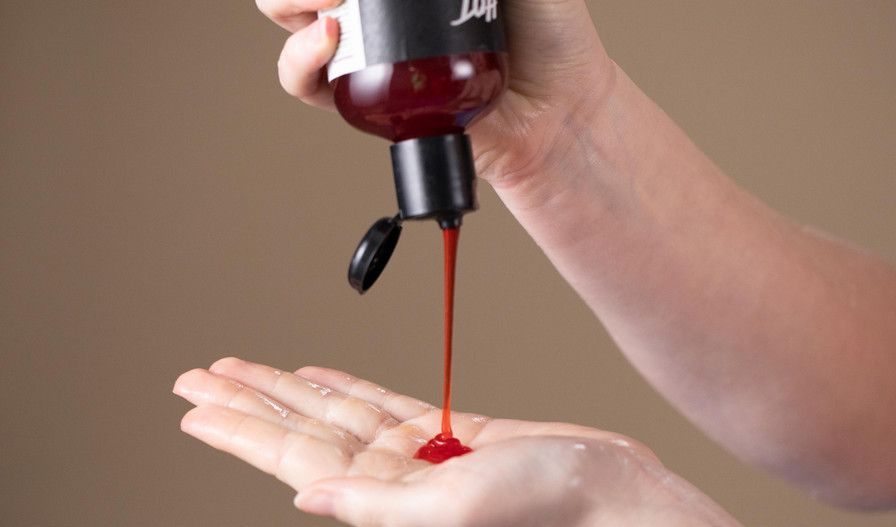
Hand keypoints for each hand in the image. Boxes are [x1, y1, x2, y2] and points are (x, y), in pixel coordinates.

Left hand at [174, 357, 659, 526]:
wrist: (614, 498)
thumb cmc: (550, 511)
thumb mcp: (456, 511)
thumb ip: (379, 506)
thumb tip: (308, 499)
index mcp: (388, 502)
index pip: (295, 461)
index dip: (243, 433)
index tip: (197, 409)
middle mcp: (395, 480)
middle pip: (303, 432)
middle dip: (250, 404)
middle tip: (199, 378)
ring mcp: (421, 456)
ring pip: (336, 413)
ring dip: (289, 390)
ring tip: (244, 370)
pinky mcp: (453, 434)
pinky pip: (384, 405)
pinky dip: (348, 389)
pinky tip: (321, 378)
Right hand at [259, 0, 614, 188]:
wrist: (562, 108)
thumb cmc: (549, 36)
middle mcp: (381, 12)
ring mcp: (369, 55)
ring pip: (293, 24)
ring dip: (294, 3)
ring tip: (332, 2)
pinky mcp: (367, 104)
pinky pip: (309, 85)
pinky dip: (301, 60)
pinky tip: (329, 40)